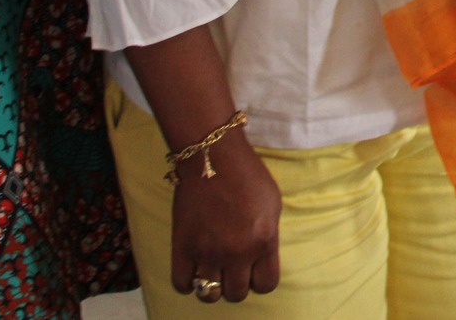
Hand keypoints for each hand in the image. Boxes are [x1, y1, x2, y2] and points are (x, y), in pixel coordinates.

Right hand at [169, 134, 280, 303]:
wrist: (213, 159)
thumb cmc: (248, 177)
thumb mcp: (273, 206)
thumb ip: (268, 237)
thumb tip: (260, 260)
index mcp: (264, 241)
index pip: (266, 284)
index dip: (262, 280)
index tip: (256, 271)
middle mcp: (237, 252)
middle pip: (237, 294)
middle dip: (237, 284)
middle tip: (233, 269)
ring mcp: (207, 252)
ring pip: (210, 295)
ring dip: (212, 286)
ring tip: (213, 270)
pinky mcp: (182, 247)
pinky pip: (182, 284)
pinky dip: (188, 282)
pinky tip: (194, 268)